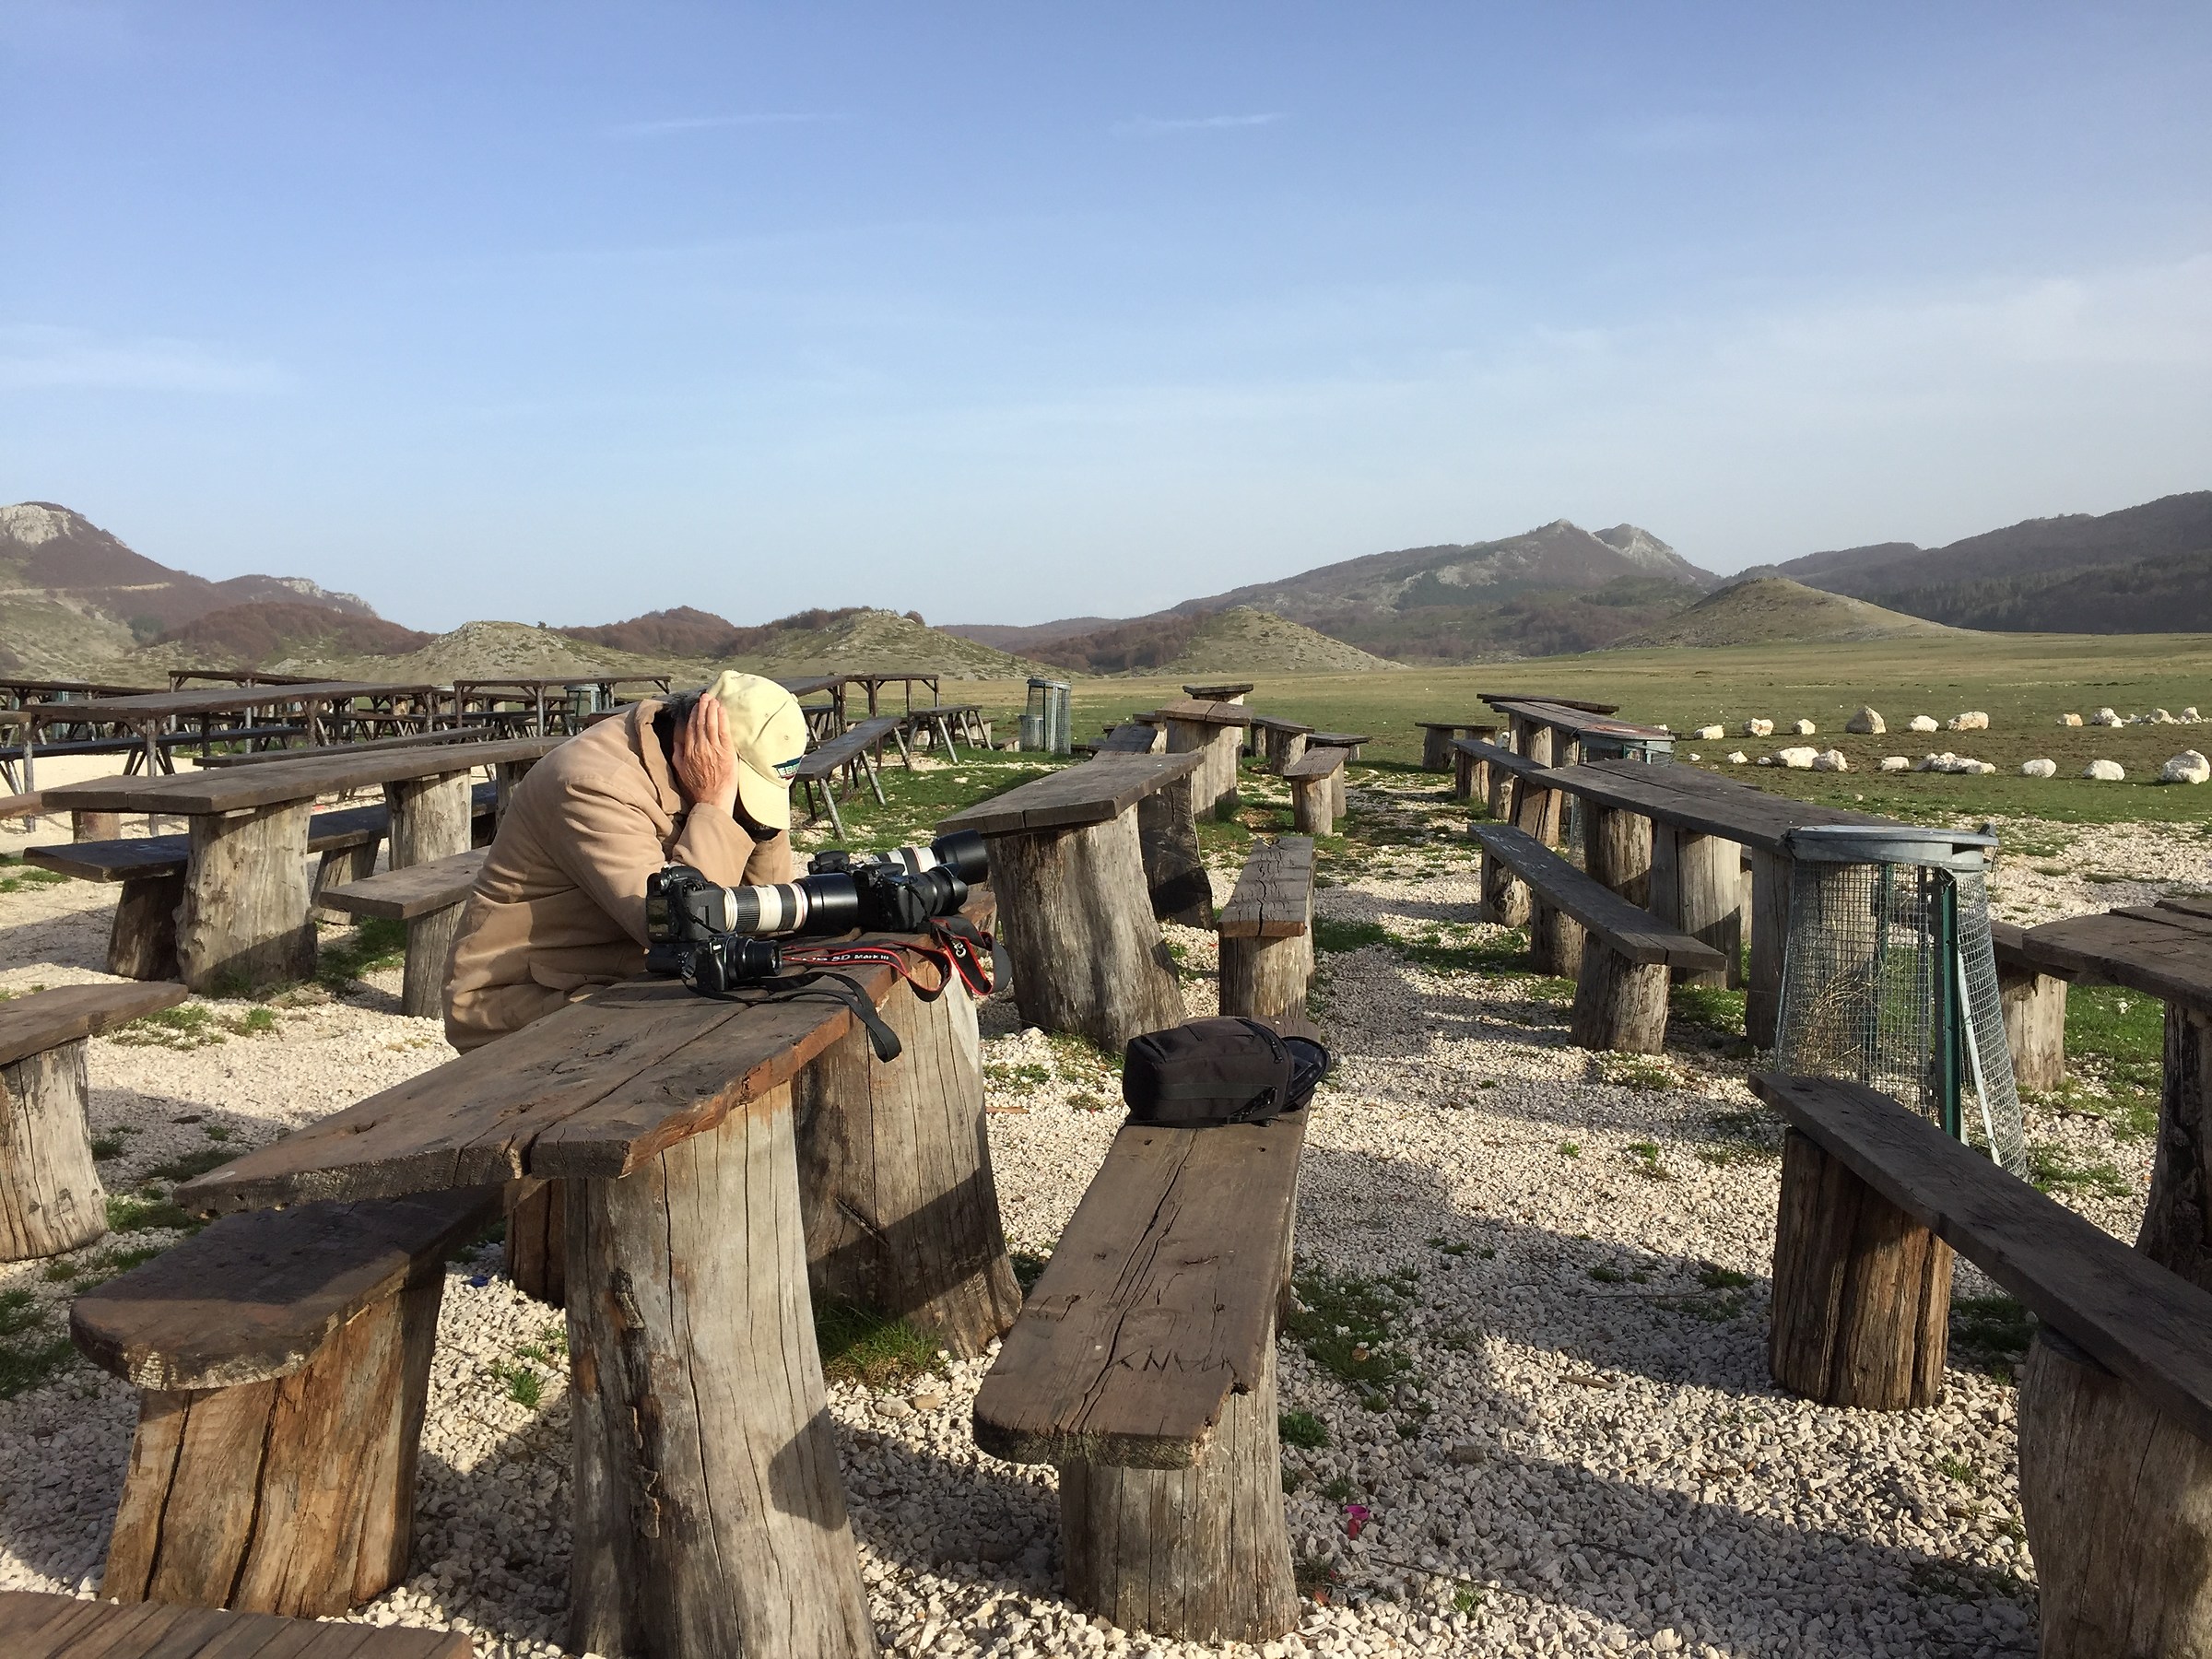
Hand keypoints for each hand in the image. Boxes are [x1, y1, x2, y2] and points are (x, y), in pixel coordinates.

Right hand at [672, 697, 738, 815]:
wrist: (712, 800)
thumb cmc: (697, 788)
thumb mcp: (681, 770)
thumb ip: (678, 752)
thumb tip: (677, 738)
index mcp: (688, 751)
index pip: (690, 728)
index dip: (694, 715)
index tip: (696, 706)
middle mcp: (699, 747)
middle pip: (700, 723)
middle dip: (702, 707)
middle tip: (705, 696)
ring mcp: (713, 749)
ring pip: (711, 724)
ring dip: (712, 709)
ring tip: (713, 699)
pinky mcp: (726, 752)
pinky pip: (723, 731)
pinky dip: (722, 718)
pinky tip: (722, 710)